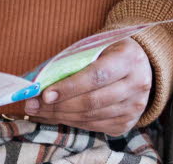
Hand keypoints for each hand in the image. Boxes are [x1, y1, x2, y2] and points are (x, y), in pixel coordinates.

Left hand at [23, 39, 151, 134]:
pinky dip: (71, 122)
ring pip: (91, 117)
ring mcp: (134, 107)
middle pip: (93, 101)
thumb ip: (74, 60)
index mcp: (129, 59)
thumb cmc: (109, 52)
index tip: (45, 94)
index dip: (69, 87)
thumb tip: (40, 80)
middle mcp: (137, 84)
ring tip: (38, 111)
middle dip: (58, 105)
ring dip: (60, 116)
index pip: (97, 76)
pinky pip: (94, 126)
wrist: (139, 65)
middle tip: (32, 105)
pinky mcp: (127, 123)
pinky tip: (55, 116)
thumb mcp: (97, 46)